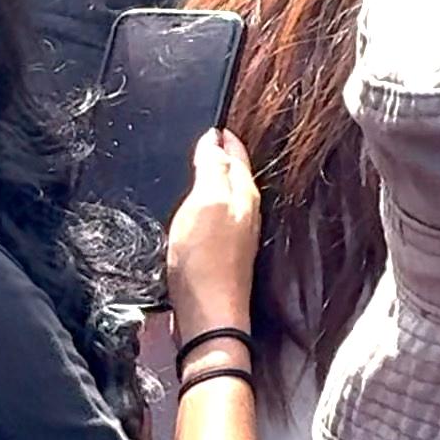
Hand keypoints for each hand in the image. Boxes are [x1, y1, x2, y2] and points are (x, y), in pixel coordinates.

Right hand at [163, 130, 262, 339]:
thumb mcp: (205, 203)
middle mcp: (245, 210)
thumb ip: (212, 170)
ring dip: (214, 179)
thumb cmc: (205, 259)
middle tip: (205, 140)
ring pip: (226, 194)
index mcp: (244, 193)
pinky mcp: (222, 254)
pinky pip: (215, 216)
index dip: (224, 139)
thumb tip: (215, 139)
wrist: (208, 315)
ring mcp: (236, 233)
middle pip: (234, 173)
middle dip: (221, 156)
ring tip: (198, 167)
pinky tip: (193, 208)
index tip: (213, 125)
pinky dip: (205, 204)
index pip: (236, 155)